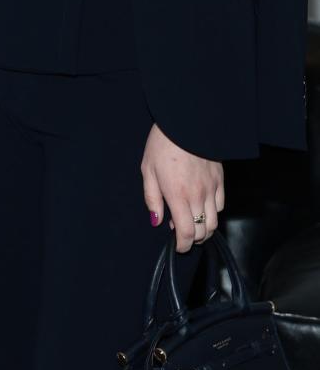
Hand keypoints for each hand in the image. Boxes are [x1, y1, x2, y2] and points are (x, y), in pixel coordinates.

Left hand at [141, 123, 223, 252]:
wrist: (186, 124)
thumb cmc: (162, 145)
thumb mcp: (148, 170)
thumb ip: (152, 199)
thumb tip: (156, 221)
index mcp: (178, 196)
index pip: (187, 233)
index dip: (183, 245)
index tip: (178, 246)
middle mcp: (198, 196)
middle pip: (203, 231)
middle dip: (193, 239)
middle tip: (182, 235)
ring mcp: (212, 189)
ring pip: (214, 221)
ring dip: (204, 229)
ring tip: (192, 224)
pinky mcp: (220, 181)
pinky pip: (221, 205)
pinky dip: (213, 213)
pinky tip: (202, 207)